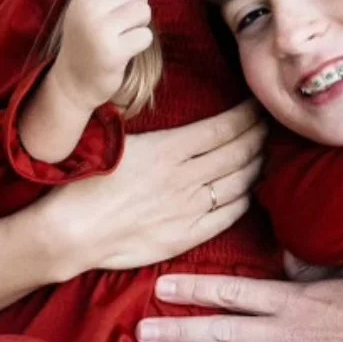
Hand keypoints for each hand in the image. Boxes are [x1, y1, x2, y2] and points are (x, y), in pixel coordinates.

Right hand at [44, 101, 265, 273]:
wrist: (71, 232)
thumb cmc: (86, 183)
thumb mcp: (117, 140)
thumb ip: (151, 129)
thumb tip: (159, 110)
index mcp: (169, 148)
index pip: (223, 128)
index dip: (246, 116)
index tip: (258, 105)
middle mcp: (186, 177)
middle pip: (237, 152)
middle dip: (259, 136)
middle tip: (271, 124)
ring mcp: (189, 208)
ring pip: (238, 182)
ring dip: (256, 165)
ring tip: (265, 153)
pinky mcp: (187, 236)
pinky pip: (227, 216)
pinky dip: (245, 199)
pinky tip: (249, 190)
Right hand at [51, 0, 152, 111]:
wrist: (73, 81)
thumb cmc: (88, 40)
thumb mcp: (87, 8)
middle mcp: (88, 9)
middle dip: (139, 5)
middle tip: (125, 22)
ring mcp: (99, 30)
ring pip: (144, 11)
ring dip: (141, 24)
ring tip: (124, 35)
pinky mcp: (113, 52)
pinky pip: (146, 36)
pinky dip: (141, 43)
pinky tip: (125, 50)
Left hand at [137, 264, 342, 341]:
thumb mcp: (340, 274)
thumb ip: (305, 267)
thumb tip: (283, 253)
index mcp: (291, 300)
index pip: (231, 291)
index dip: (193, 289)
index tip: (162, 288)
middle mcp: (285, 337)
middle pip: (221, 332)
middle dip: (178, 333)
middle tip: (142, 332)